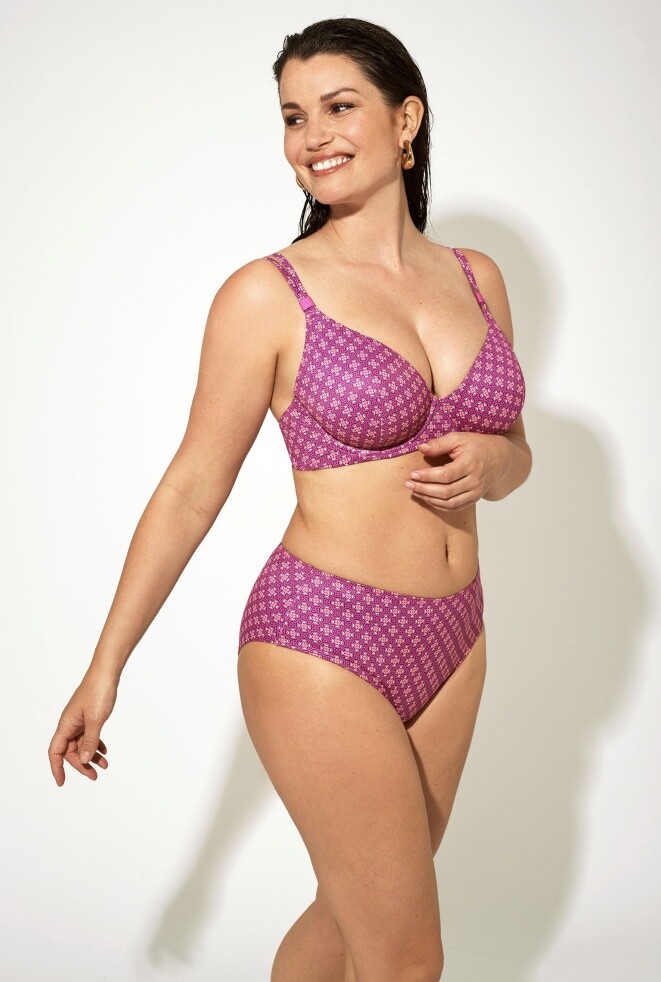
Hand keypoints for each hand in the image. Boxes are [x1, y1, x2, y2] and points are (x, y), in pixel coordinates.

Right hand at [48, 668, 117, 785]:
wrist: (107, 672)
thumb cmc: (98, 691)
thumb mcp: (96, 720)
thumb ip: (90, 740)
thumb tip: (84, 760)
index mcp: (66, 724)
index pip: (56, 751)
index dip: (57, 768)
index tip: (61, 782)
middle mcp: (70, 723)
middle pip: (70, 751)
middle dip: (81, 765)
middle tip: (94, 776)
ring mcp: (79, 719)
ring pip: (81, 744)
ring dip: (91, 755)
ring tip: (104, 766)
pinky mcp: (88, 715)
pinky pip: (89, 735)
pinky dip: (95, 744)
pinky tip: (104, 751)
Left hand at [403, 432, 508, 511]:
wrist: (501, 460)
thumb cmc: (477, 446)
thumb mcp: (460, 438)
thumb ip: (439, 443)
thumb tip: (420, 448)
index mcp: (471, 463)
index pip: (446, 475)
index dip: (427, 476)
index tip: (412, 474)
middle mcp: (475, 481)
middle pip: (446, 491)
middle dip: (424, 489)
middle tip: (408, 484)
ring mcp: (476, 492)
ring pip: (449, 503)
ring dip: (429, 499)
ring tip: (414, 491)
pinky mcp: (474, 499)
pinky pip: (454, 508)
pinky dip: (439, 506)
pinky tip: (427, 498)